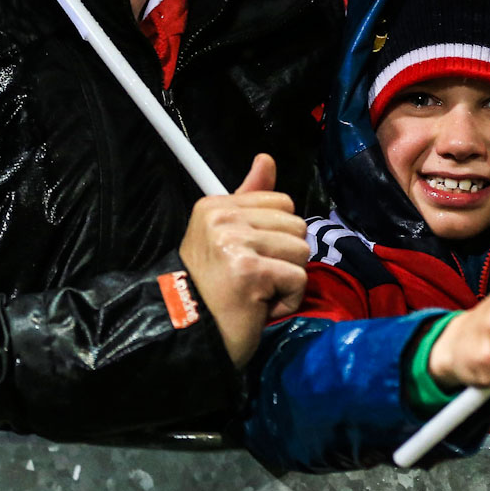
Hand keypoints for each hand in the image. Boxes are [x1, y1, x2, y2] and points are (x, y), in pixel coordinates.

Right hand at [178, 154, 309, 367]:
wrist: (188, 332)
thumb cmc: (211, 288)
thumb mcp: (227, 236)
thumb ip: (250, 198)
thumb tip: (267, 159)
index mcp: (216, 205)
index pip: (282, 202)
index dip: (276, 236)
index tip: (250, 258)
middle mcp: (223, 218)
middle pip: (297, 226)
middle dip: (285, 258)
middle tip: (255, 279)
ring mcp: (236, 243)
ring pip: (301, 251)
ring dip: (286, 280)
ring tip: (257, 292)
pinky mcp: (250, 271)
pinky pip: (298, 278)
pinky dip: (287, 300)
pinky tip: (260, 307)